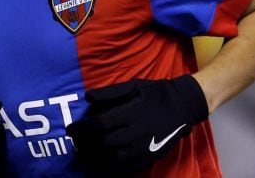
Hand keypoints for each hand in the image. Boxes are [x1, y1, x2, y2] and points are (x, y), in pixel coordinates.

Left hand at [66, 75, 207, 174]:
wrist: (184, 105)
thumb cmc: (155, 93)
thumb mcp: (133, 86)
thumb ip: (109, 92)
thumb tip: (87, 97)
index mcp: (131, 113)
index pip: (100, 125)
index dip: (82, 129)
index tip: (70, 130)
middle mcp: (137, 132)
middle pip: (105, 144)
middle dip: (86, 145)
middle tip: (75, 143)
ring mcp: (145, 147)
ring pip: (115, 159)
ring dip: (97, 159)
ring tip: (85, 156)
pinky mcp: (151, 157)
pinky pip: (130, 168)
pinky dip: (114, 170)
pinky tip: (103, 166)